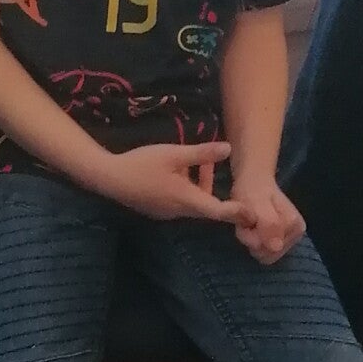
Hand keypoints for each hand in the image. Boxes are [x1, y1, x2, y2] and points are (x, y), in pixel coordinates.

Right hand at [97, 141, 242, 223]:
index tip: (253, 212)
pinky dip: (186, 188)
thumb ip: (202, 153)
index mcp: (187, 199)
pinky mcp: (157, 210)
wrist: (109, 178)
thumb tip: (229, 148)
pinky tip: (176, 171)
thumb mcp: (174, 154)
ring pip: (193, 202)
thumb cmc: (143, 165)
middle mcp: (179, 211)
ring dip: (200, 185)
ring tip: (195, 162)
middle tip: (216, 167)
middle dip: (215, 188)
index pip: (219, 211)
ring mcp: (167, 213)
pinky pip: (180, 202)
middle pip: (207, 206)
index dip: (237, 212)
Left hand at [229, 172, 305, 265]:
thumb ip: (269, 224)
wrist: (254, 182)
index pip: (269, 251)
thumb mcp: (258, 205)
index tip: (250, 220)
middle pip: (268, 255)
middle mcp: (297, 234)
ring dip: (251, 239)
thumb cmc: (253, 192)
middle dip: (252, 239)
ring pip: (264, 254)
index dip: (252, 237)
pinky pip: (263, 252)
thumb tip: (277, 248)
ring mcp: (290, 238)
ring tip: (251, 222)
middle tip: (248, 221)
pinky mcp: (282, 240)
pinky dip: (253, 240)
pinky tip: (254, 227)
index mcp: (295, 226)